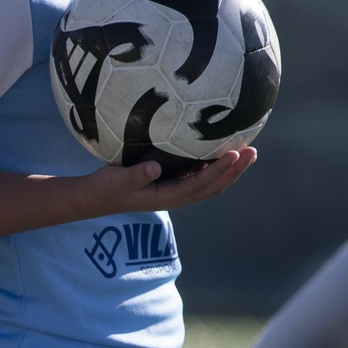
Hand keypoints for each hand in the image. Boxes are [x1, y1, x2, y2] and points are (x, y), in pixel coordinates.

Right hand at [73, 147, 256, 216]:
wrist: (95, 197)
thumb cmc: (105, 188)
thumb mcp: (117, 180)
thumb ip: (136, 175)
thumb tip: (155, 167)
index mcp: (168, 197)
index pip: (201, 184)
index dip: (220, 171)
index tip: (235, 154)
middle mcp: (177, 195)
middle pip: (214, 185)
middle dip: (234, 171)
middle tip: (252, 152)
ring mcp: (175, 189)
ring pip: (209, 181)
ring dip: (229, 169)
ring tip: (247, 151)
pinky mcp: (171, 181)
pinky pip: (199, 174)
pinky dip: (214, 164)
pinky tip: (221, 150)